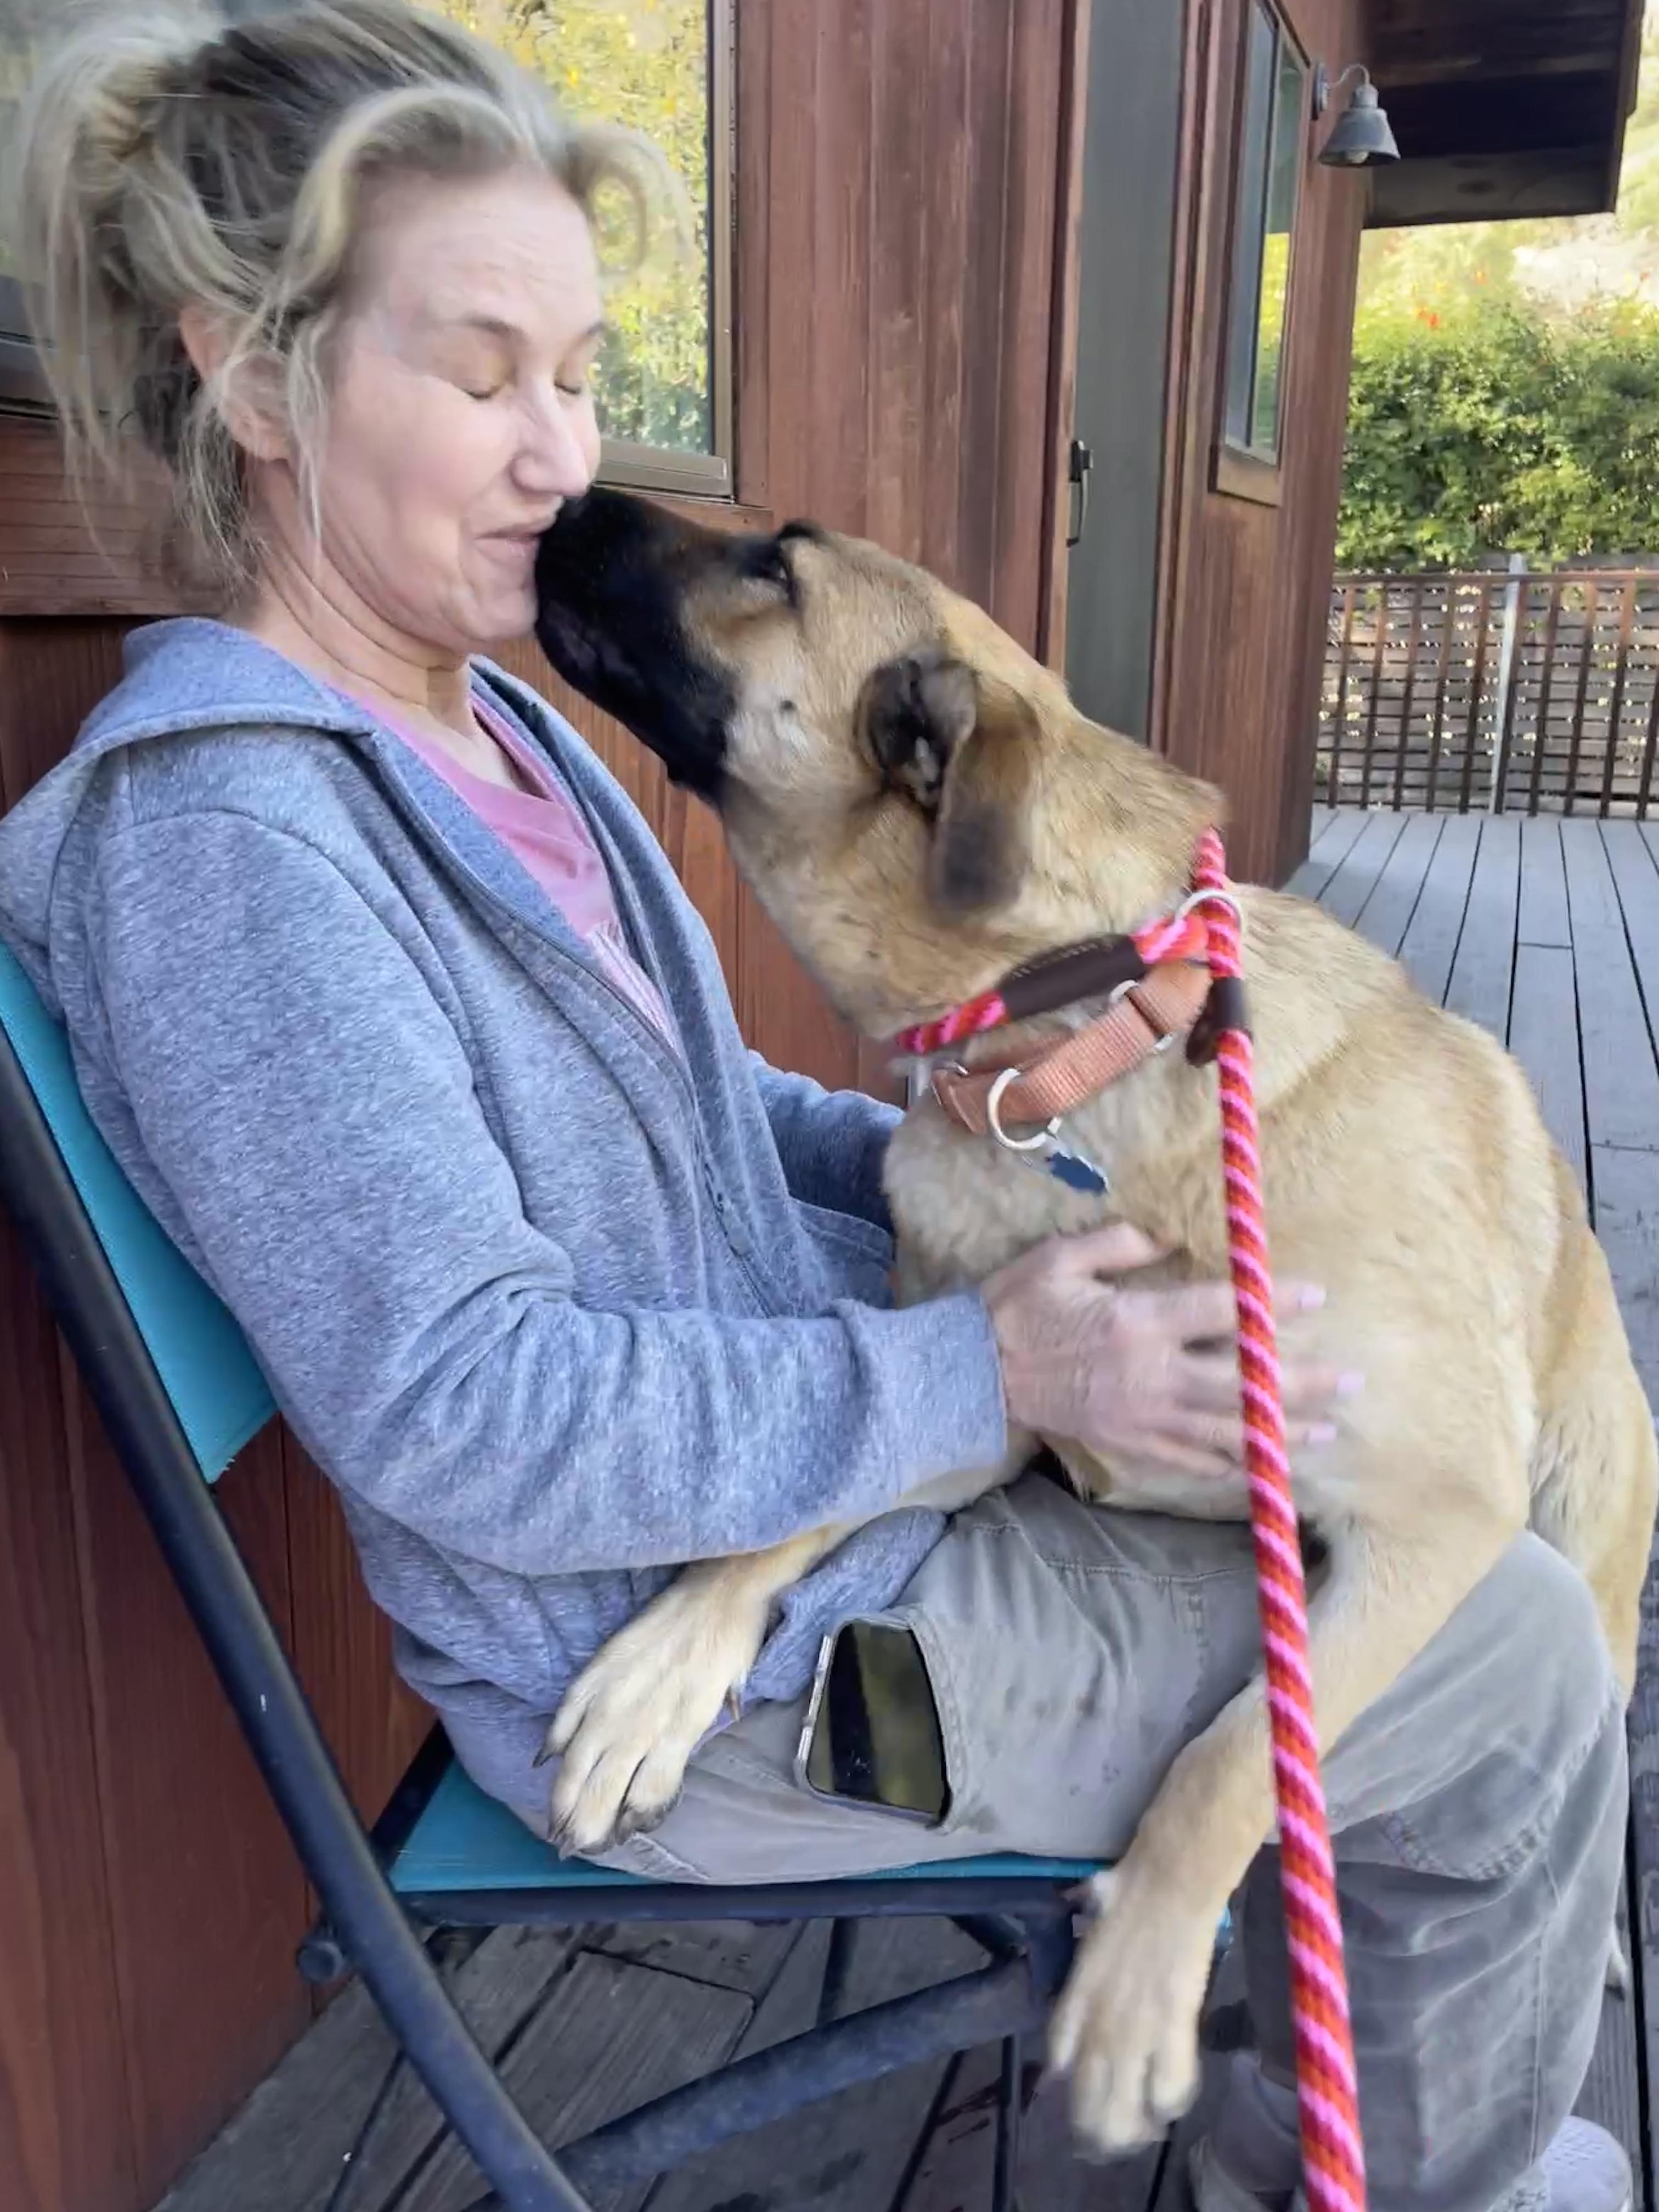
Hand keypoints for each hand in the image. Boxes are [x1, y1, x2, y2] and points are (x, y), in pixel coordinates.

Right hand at [981, 1223, 1358, 1476]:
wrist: (974, 1375)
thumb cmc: (1015, 1309)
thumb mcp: (1060, 1259)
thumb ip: (1119, 1245)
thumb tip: (1166, 1236)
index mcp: (1137, 1324)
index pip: (1220, 1314)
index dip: (1270, 1305)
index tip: (1315, 1297)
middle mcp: (1150, 1376)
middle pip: (1240, 1383)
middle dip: (1300, 1384)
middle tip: (1349, 1382)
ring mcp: (1142, 1417)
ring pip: (1226, 1430)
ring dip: (1279, 1432)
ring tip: (1325, 1432)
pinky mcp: (1130, 1443)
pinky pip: (1192, 1458)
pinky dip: (1231, 1461)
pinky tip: (1264, 1461)